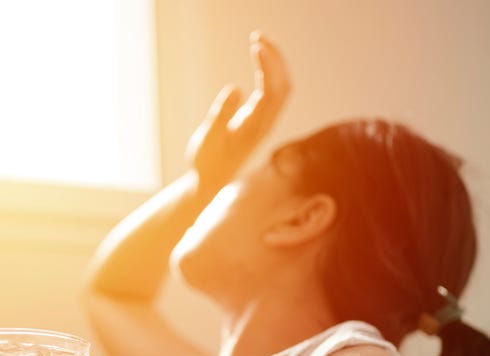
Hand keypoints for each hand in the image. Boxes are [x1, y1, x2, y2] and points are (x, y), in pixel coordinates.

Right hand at [186, 31, 290, 189]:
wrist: (211, 184)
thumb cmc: (207, 163)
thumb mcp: (208, 139)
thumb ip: (221, 114)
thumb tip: (235, 88)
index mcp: (254, 128)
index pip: (271, 91)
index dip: (268, 66)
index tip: (255, 45)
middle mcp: (265, 125)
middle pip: (283, 86)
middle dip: (275, 58)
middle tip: (257, 37)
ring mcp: (265, 123)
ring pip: (281, 89)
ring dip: (275, 64)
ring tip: (259, 43)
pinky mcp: (260, 122)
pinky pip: (275, 94)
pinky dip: (271, 74)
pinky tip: (260, 61)